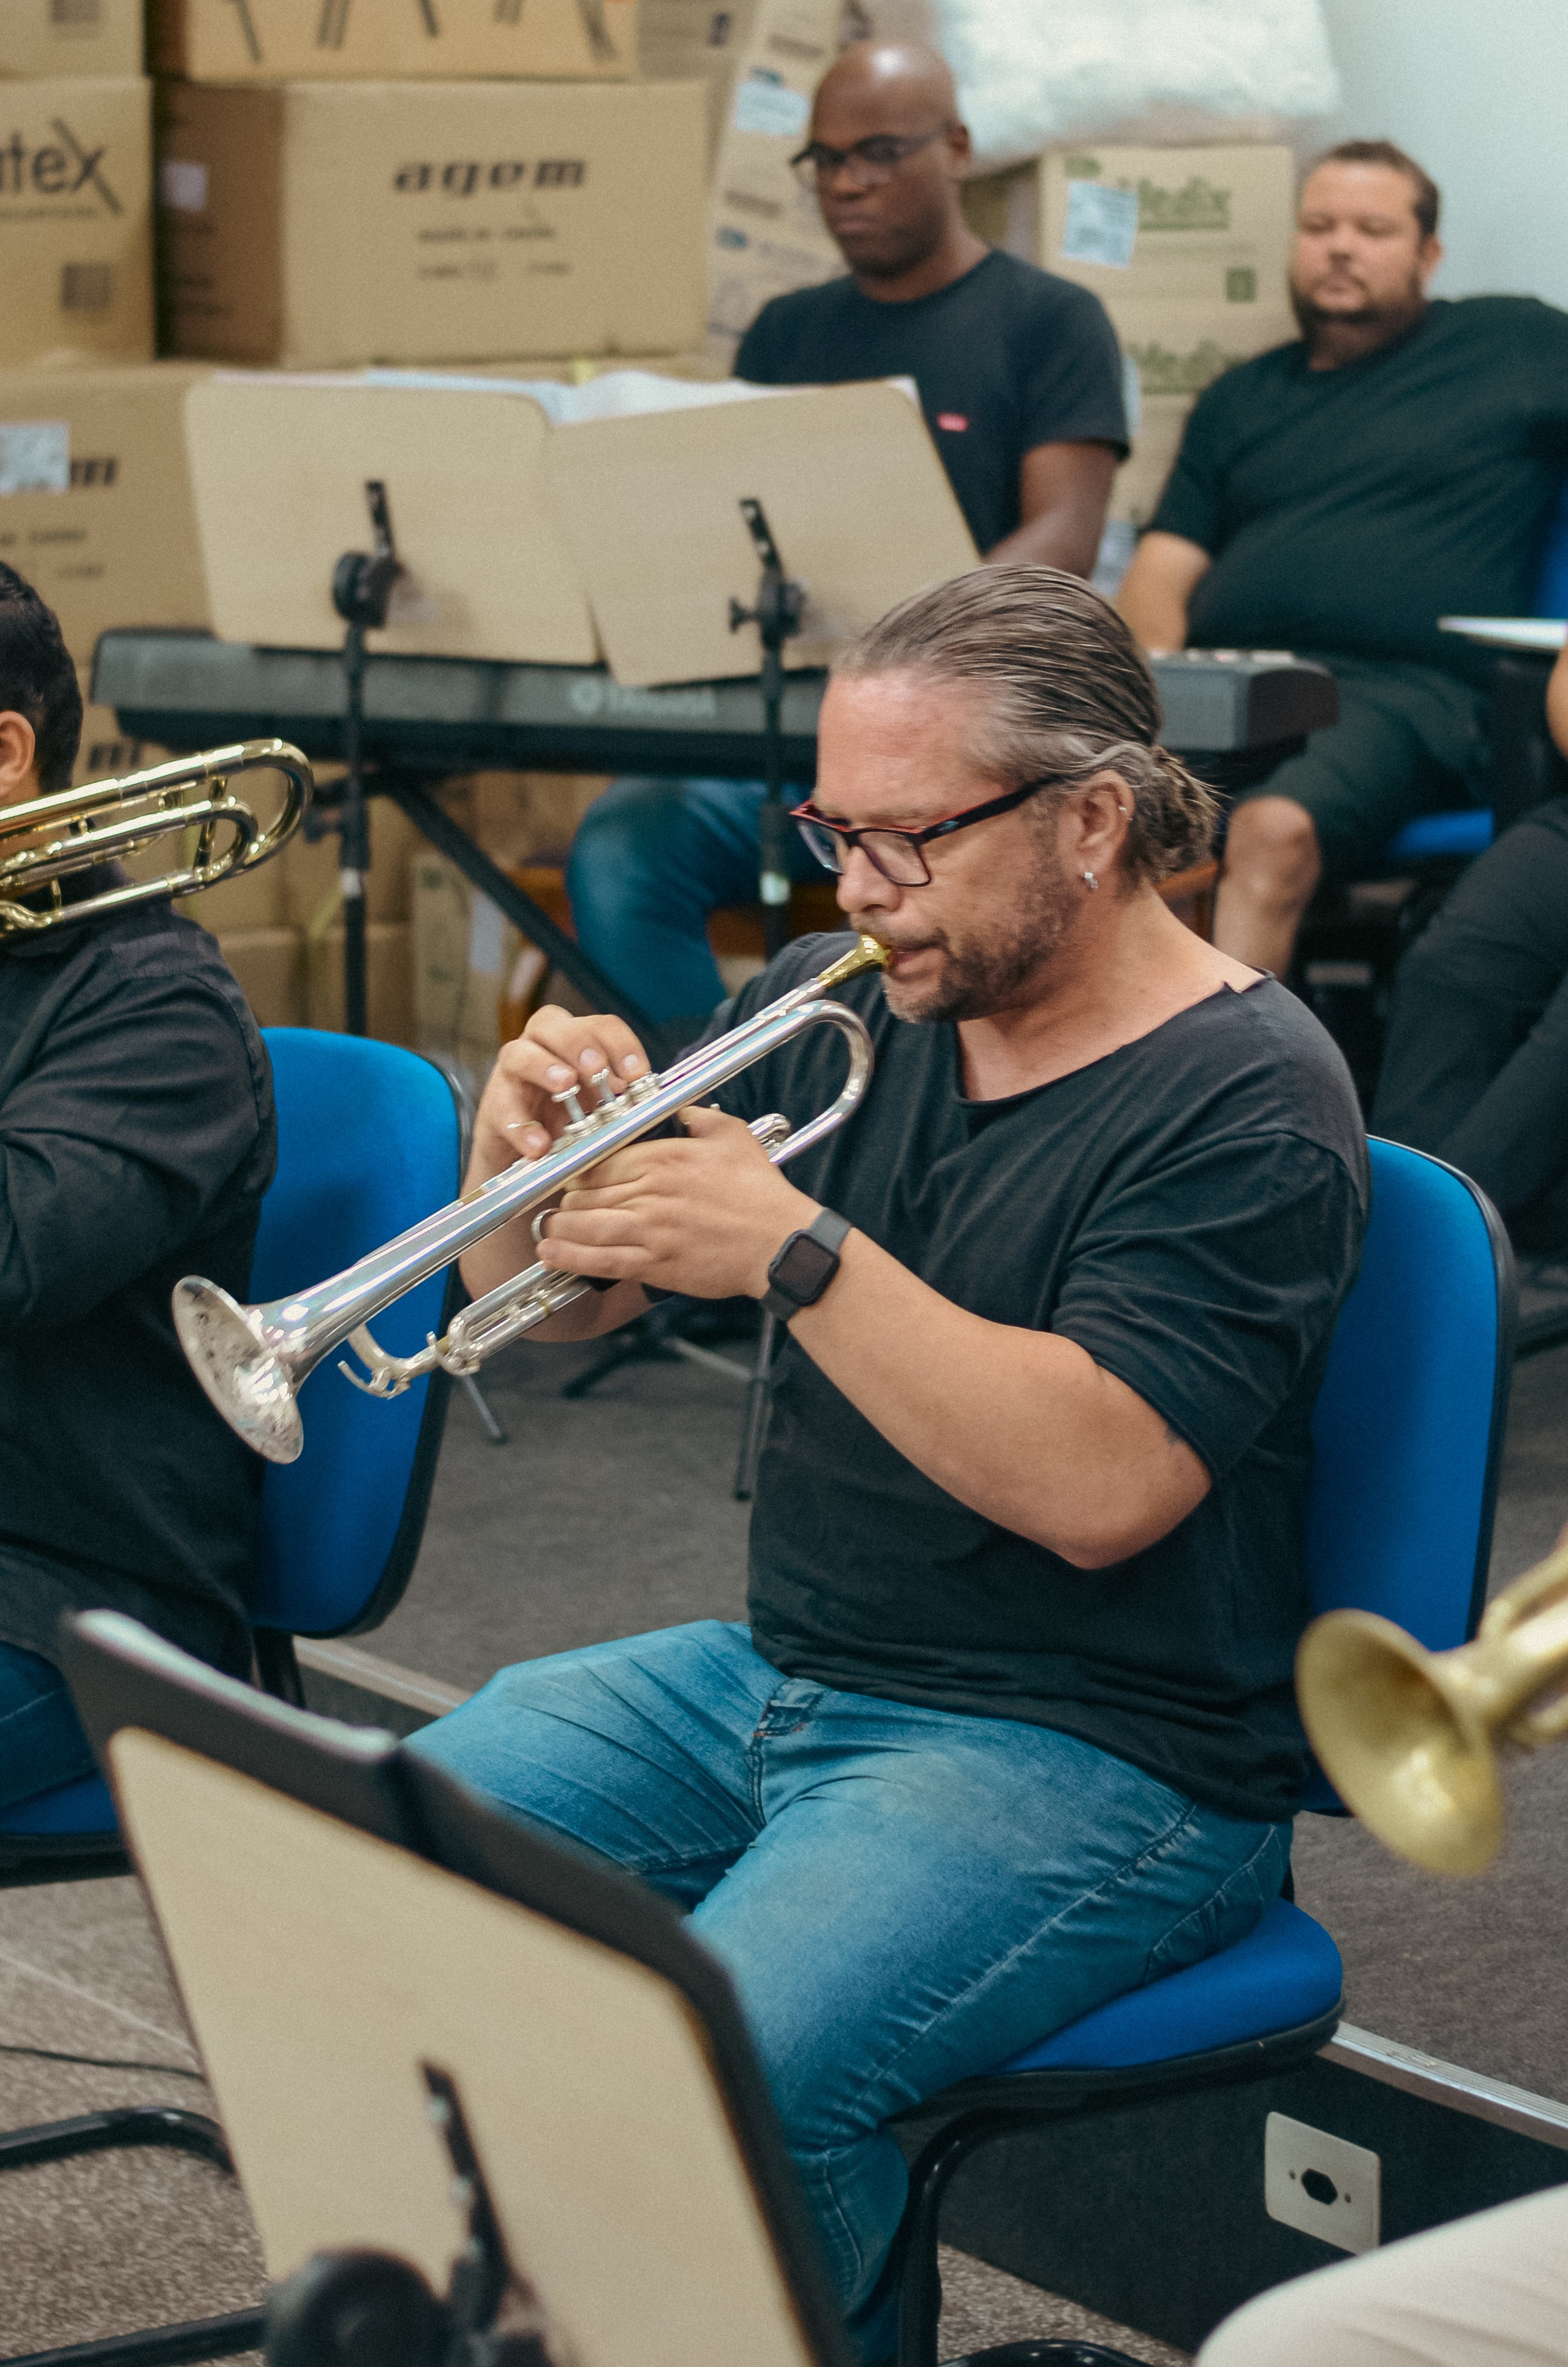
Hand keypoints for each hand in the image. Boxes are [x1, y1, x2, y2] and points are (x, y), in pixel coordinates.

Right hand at [468, 1004, 651, 1189]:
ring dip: (544, 1066)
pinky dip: (523, 1128)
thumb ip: (620, 1098)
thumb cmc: (570, 1122)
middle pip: (551, 1023)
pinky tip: (540, 1146)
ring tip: (565, 1085)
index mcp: (574, 1042)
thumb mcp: (601, 1108)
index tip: (638, 1074)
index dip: (621, 1044)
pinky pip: (503, 1110)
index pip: (599, 1026)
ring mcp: (512, 1074)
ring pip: (518, 1053)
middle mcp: (540, 1047)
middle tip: (596, 1067)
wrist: (530, 1158)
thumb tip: (652, 1099)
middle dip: (577, 1042)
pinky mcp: (493, 1107)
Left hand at [537, 1104, 819, 1300]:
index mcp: (664, 1157)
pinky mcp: (655, 1263)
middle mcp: (650, 1191)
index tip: (574, 1174)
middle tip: (559, 1202)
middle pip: (585, 1191)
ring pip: (584, 1225)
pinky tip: (552, 1254)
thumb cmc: (760, 1192)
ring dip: (558, 1227)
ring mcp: (650, 1230)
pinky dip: (570, 1257)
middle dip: (566, 1198)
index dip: (580, 1168)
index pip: (599, 1159)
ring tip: (547, 1229)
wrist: (781, 1244)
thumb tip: (677, 1106)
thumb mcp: (731, 1135)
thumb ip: (695, 1116)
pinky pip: (600, 1259)